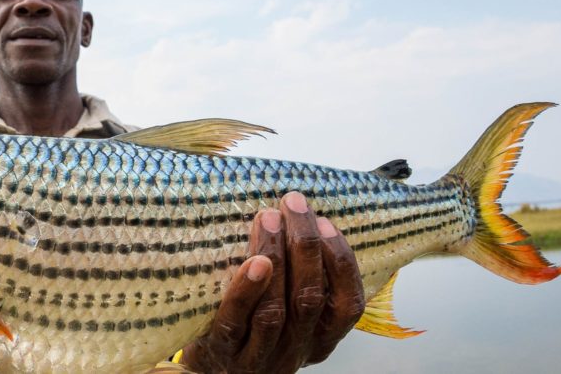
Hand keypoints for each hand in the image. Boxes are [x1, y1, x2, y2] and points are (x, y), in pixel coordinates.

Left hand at [180, 192, 365, 372]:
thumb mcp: (289, 312)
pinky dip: (246, 291)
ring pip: (275, 310)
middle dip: (305, 245)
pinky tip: (252, 263)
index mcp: (319, 338)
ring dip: (276, 259)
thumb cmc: (253, 331)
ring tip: (269, 219)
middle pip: (309, 299)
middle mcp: (295, 349)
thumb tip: (304, 217)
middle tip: (293, 203)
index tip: (327, 223)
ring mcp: (259, 355)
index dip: (340, 263)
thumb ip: (300, 280)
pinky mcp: (224, 353)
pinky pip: (236, 321)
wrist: (214, 371)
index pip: (346, 305)